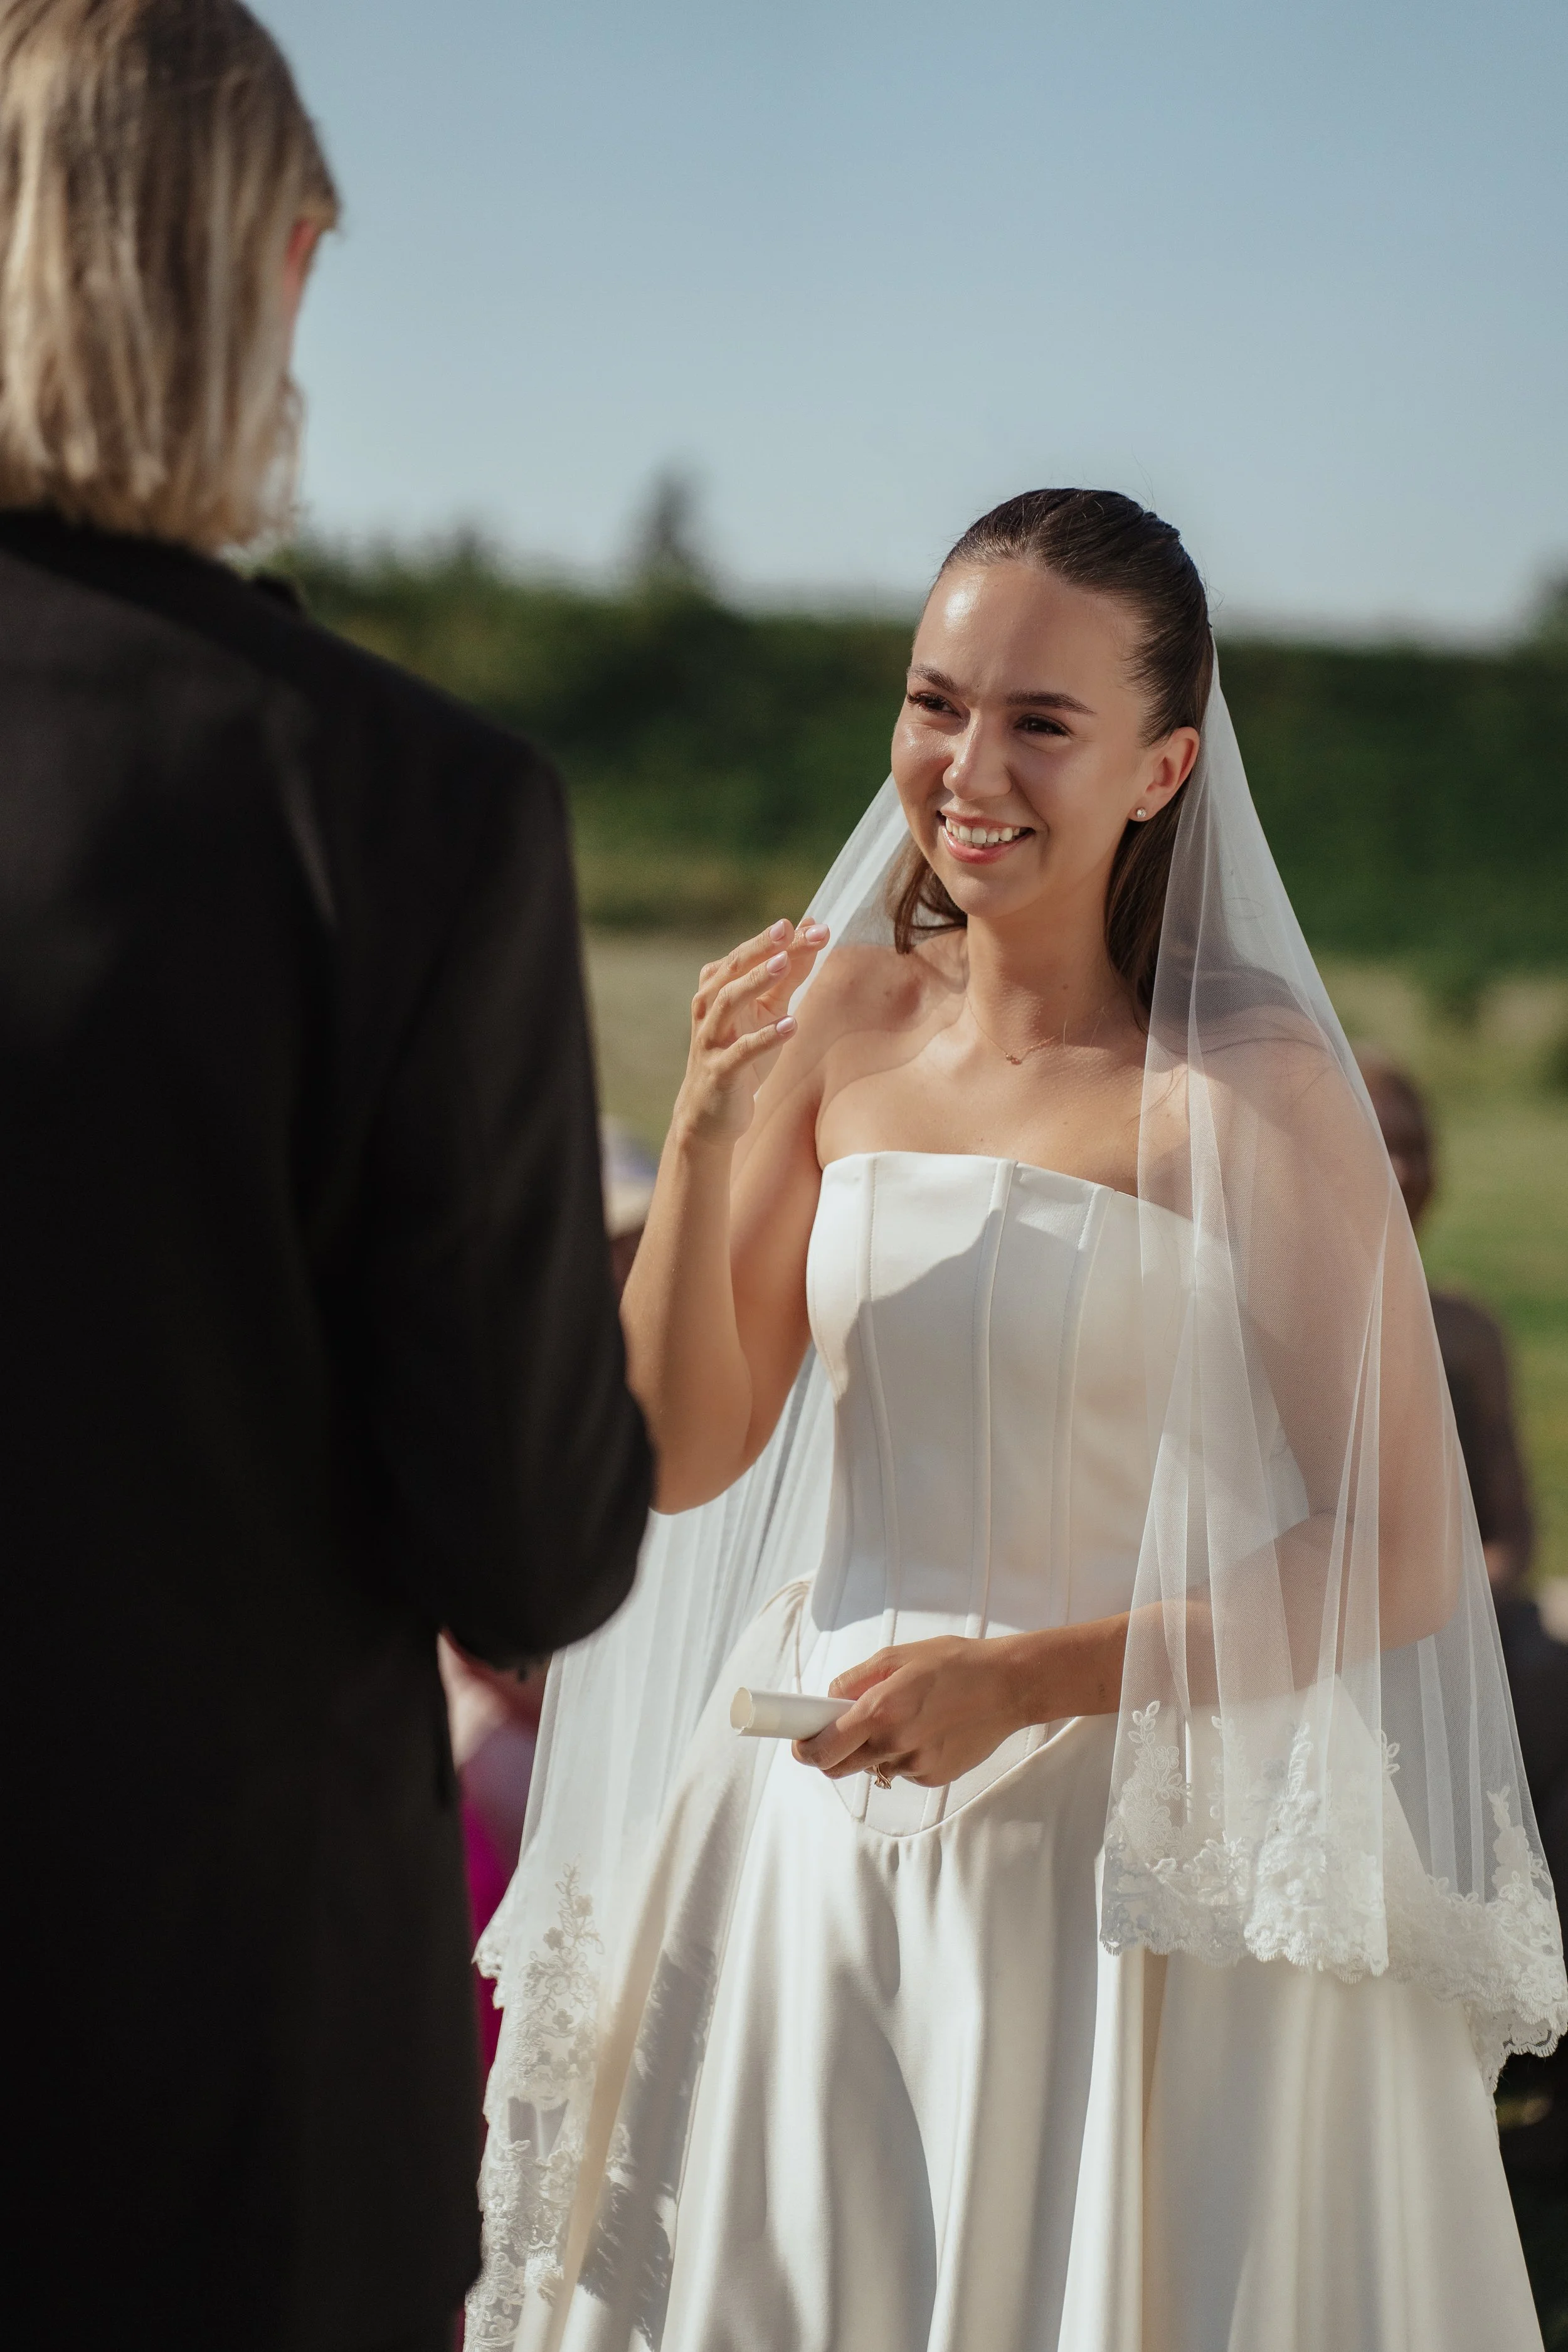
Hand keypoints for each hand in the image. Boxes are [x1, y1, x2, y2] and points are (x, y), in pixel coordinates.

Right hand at [672, 917, 829, 1146]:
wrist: (710, 1115)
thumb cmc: (742, 1057)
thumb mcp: (768, 1013)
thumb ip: (788, 977)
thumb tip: (813, 934)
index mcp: (718, 988)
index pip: (748, 955)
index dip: (779, 939)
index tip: (814, 924)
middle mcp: (708, 1007)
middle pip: (732, 969)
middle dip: (761, 948)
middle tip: (787, 930)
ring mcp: (710, 1039)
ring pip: (727, 1002)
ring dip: (755, 981)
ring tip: (784, 964)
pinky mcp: (719, 1071)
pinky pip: (740, 1051)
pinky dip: (764, 1037)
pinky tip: (790, 1025)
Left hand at [793, 1636, 1025, 1786]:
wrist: (1009, 1686)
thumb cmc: (954, 1663)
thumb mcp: (898, 1656)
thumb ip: (856, 1680)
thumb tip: (829, 1699)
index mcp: (880, 1711)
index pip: (823, 1747)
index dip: (804, 1747)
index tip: (798, 1742)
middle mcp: (895, 1744)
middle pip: (839, 1768)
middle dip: (831, 1753)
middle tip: (839, 1730)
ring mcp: (916, 1765)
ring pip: (874, 1768)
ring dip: (874, 1750)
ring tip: (905, 1717)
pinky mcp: (935, 1777)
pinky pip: (903, 1770)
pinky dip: (904, 1754)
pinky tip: (928, 1729)